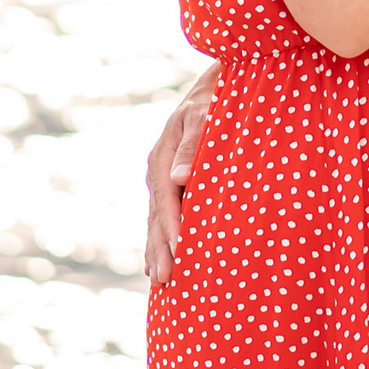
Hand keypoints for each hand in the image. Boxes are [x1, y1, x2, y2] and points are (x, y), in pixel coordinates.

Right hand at [145, 63, 217, 284]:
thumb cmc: (213, 100)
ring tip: (158, 280)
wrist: (211, 87)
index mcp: (162, 157)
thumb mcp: (203, 115)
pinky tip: (158, 259)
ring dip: (156, 249)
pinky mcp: (169, 183)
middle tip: (165, 281)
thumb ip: (195, 145)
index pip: (168, 201)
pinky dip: (159, 238)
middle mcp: (157, 171)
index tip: (181, 254)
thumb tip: (181, 177)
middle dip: (160, 249)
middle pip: (156, 217)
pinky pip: (161, 216)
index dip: (173, 229)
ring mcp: (160, 178)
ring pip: (155, 220)